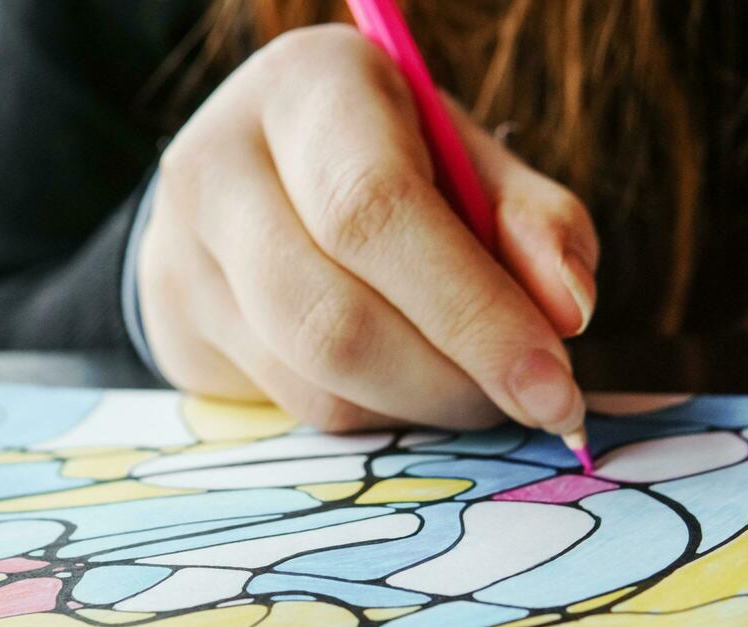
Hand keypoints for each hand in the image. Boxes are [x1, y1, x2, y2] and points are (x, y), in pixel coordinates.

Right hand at [137, 24, 598, 432]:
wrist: (247, 179)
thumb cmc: (384, 158)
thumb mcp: (466, 160)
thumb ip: (530, 222)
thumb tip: (568, 310)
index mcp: (305, 89)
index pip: (375, 213)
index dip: (472, 313)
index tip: (553, 387)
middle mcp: (218, 166)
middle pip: (333, 318)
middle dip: (451, 381)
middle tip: (528, 404)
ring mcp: (181, 255)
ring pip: (314, 380)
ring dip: (420, 408)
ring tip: (474, 386)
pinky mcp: (179, 329)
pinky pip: (297, 408)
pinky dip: (379, 415)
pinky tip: (410, 384)